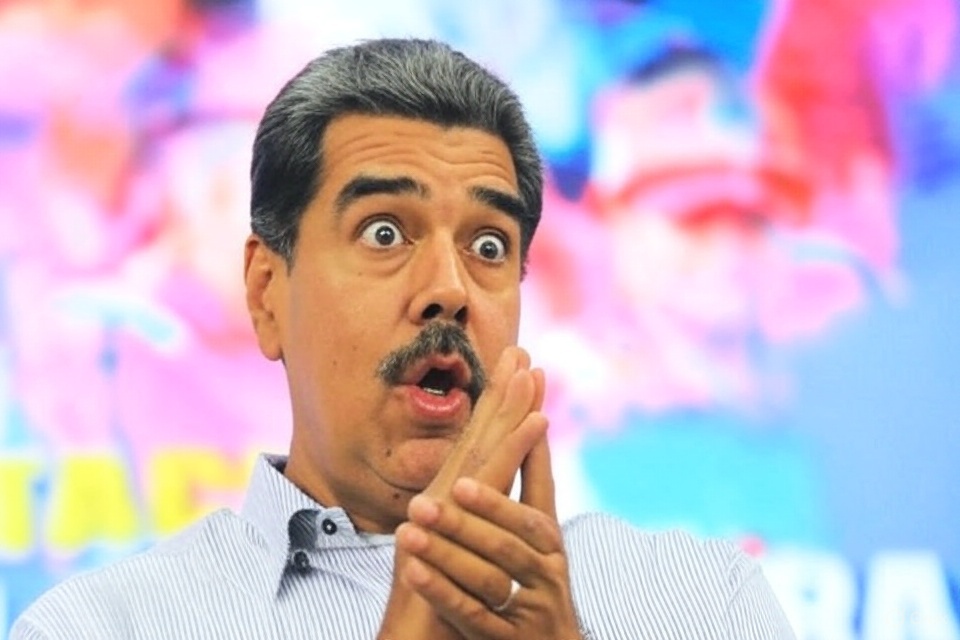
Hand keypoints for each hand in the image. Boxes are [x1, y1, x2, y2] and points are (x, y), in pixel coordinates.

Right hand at [378, 347, 547, 639]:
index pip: (478, 444)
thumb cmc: (442, 604)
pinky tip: (539, 420)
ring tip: (529, 367)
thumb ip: (475, 530)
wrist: (414, 636)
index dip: (495, 408)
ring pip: (487, 443)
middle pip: (479, 432)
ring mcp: (449, 504)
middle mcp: (446, 493)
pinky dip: (517, 444)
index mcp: (450, 499)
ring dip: (510, 404)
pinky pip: (493, 475)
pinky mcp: (457, 519)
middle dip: (500, 390)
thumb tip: (490, 515)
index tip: (514, 374)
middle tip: (519, 349)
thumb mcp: (465, 556)